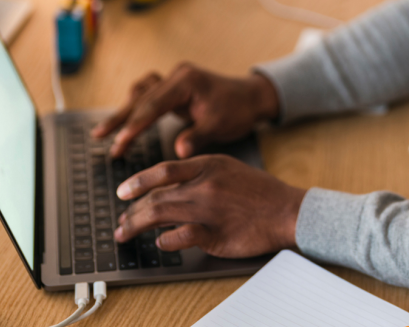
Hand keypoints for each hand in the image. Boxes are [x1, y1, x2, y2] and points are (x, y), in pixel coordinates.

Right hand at [92, 64, 280, 157]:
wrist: (251, 97)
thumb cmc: (238, 110)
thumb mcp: (219, 125)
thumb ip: (197, 136)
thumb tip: (179, 153)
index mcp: (186, 82)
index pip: (153, 105)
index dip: (134, 126)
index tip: (119, 143)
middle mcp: (177, 76)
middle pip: (141, 98)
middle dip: (121, 120)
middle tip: (100, 138)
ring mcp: (174, 79)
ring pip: (141, 93)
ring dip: (124, 111)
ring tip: (104, 132)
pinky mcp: (174, 86)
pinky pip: (148, 94)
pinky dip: (136, 106)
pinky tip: (125, 120)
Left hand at [113, 154, 305, 257]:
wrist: (287, 210)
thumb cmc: (259, 191)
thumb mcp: (228, 167)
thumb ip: (198, 172)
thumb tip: (166, 186)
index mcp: (208, 165)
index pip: (163, 170)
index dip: (137, 181)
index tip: (122, 192)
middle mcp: (205, 185)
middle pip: (156, 196)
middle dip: (132, 211)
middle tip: (121, 221)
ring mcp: (209, 209)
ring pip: (160, 214)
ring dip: (137, 225)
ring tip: (126, 233)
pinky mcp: (215, 233)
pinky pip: (180, 237)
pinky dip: (166, 241)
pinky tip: (160, 243)